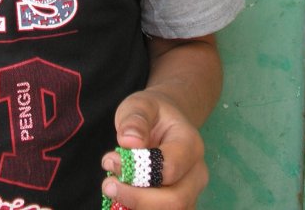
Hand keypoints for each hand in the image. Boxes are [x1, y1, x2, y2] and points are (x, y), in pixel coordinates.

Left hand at [100, 89, 208, 209]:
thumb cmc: (152, 113)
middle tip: (108, 185)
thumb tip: (129, 141)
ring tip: (113, 189)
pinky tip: (122, 197)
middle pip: (175, 200)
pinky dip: (139, 209)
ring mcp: (191, 192)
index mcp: (190, 144)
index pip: (169, 168)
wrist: (166, 121)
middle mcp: (196, 172)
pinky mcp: (181, 204)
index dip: (138, 171)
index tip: (110, 160)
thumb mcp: (140, 105)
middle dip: (137, 199)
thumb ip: (135, 119)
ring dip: (138, 207)